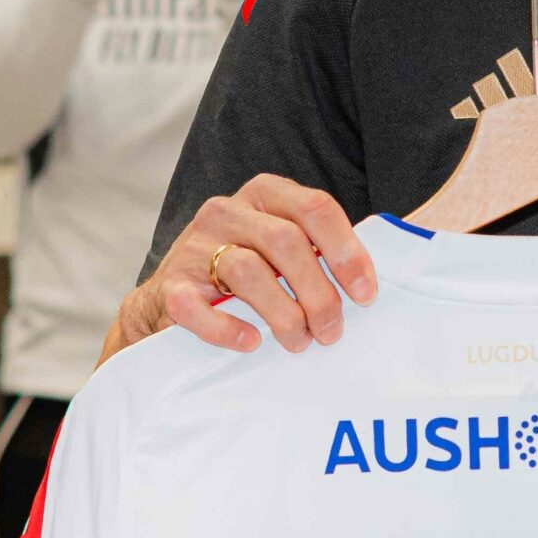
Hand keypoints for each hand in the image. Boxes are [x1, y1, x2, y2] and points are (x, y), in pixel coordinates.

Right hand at [104, 174, 375, 362]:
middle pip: (286, 242)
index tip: (365, 294)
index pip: (316, 208)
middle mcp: (228, 211)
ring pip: (247, 271)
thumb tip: (369, 284)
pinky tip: (252, 342)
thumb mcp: (280, 250)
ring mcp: (194, 246)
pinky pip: (197, 306)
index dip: (347, 251)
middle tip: (332, 331)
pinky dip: (227, 328)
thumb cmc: (241, 274)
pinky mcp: (170, 285)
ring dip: (283, 313)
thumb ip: (316, 251)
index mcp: (264, 195)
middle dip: (318, 292)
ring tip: (300, 342)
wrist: (169, 300)